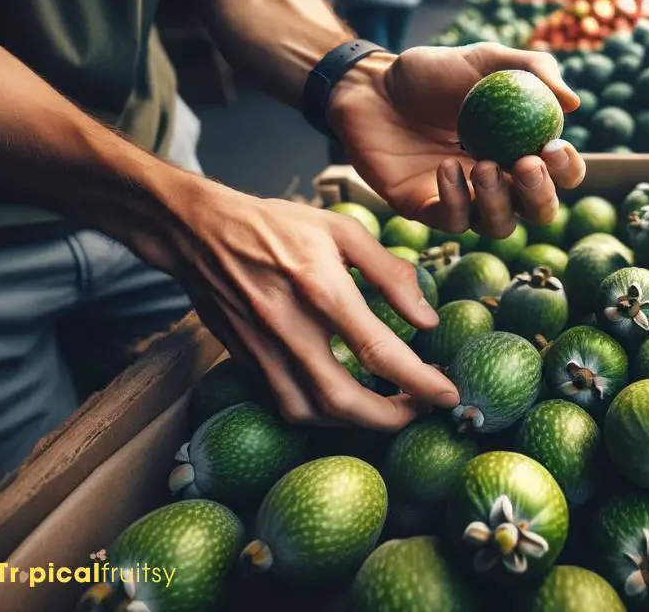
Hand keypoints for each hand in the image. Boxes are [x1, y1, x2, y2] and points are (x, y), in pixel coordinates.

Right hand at [137, 178, 456, 427]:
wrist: (200, 232)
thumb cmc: (278, 225)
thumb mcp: (343, 230)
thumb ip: (390, 273)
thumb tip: (427, 319)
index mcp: (322, 289)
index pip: (379, 351)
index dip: (419, 381)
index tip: (448, 394)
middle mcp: (290, 328)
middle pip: (344, 401)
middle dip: (391, 418)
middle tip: (422, 410)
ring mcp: (263, 350)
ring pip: (312, 413)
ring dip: (357, 423)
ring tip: (390, 410)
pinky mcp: (247, 361)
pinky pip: (287, 404)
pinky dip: (322, 415)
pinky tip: (347, 402)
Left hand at [326, 43, 584, 237]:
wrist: (371, 87)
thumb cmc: (430, 73)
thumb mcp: (484, 59)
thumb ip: (532, 68)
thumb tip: (573, 102)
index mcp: (521, 148)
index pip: (561, 174)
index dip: (567, 169)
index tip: (554, 146)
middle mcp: (500, 181)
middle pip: (539, 210)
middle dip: (540, 194)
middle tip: (526, 163)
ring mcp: (465, 199)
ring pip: (500, 225)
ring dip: (499, 201)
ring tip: (483, 165)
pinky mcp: (428, 209)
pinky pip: (455, 222)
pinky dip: (457, 199)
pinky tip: (446, 168)